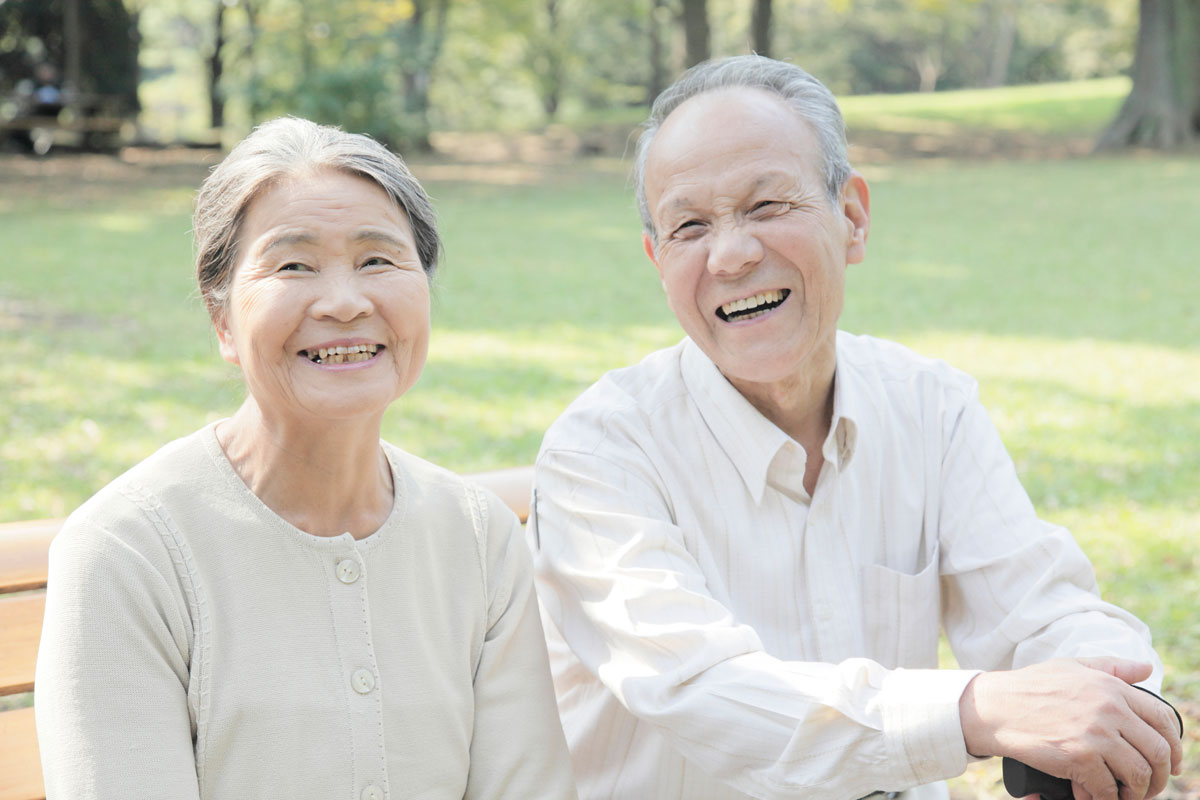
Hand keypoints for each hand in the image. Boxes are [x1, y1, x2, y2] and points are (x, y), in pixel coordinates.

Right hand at [959, 658, 1181, 799]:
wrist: (993, 707)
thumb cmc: (1029, 687)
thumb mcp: (1071, 667)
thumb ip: (1111, 667)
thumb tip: (1145, 668)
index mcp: (1111, 687)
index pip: (1162, 719)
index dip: (1174, 747)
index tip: (1170, 764)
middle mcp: (1109, 709)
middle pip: (1157, 751)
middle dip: (1158, 777)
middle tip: (1148, 788)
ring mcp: (1095, 734)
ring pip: (1138, 774)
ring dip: (1135, 793)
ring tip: (1123, 796)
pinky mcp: (1079, 757)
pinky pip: (1108, 789)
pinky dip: (1105, 798)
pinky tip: (1094, 796)